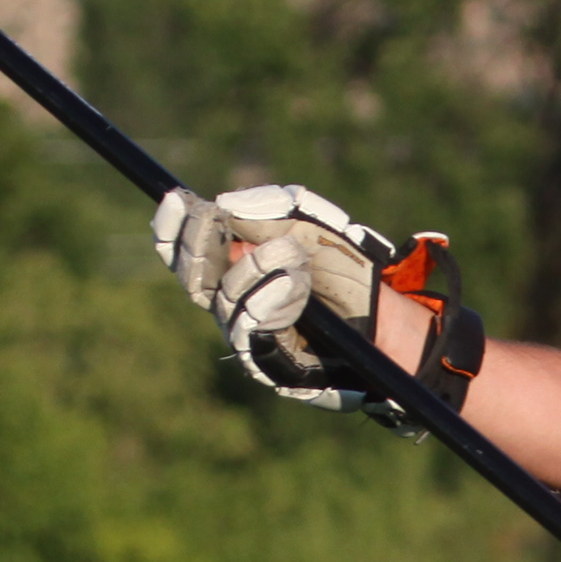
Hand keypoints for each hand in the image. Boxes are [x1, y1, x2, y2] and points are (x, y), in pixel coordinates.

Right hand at [149, 183, 438, 426]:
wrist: (386, 321)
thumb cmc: (347, 273)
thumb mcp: (315, 228)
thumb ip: (275, 210)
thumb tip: (227, 203)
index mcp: (235, 268)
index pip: (188, 250)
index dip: (174, 226)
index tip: (176, 198)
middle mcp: (233, 303)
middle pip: (193, 277)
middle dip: (200, 245)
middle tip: (214, 220)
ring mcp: (248, 335)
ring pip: (224, 300)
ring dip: (254, 270)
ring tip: (292, 255)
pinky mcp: (268, 363)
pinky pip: (251, 330)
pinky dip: (269, 300)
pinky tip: (292, 285)